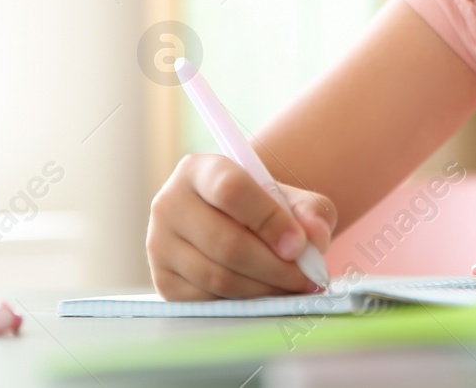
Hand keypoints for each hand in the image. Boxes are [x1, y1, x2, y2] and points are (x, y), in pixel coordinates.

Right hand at [147, 153, 336, 299]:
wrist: (230, 225)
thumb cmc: (261, 208)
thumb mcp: (288, 198)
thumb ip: (310, 210)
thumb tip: (315, 237)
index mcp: (199, 170)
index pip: (231, 191)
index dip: (269, 220)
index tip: (300, 245)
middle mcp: (170, 203)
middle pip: (225, 242)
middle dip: (274, 267)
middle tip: (307, 278)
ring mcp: (160, 244)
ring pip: (217, 277)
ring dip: (264, 290)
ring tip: (294, 289)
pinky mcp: (163, 281)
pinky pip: (207, 302)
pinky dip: (243, 304)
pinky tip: (266, 296)